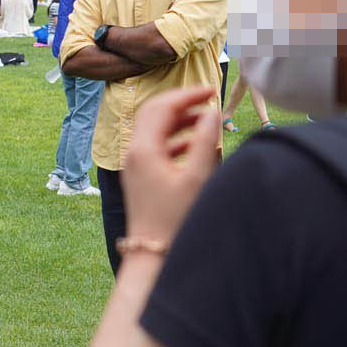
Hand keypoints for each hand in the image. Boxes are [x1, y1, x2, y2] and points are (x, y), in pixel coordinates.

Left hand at [120, 86, 222, 248]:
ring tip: (206, 120)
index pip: (163, 106)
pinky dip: (175, 138)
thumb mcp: (196, 179)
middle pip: (155, 112)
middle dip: (182, 102)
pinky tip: (195, 143)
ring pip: (155, 129)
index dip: (188, 95)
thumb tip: (211, 113)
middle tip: (208, 99)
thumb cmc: (175, 220)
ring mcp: (135, 165)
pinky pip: (156, 146)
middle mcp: (134, 153)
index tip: (212, 91)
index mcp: (143, 149)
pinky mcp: (140, 177)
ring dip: (180, 120)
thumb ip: (204, 142)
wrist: (152, 256)